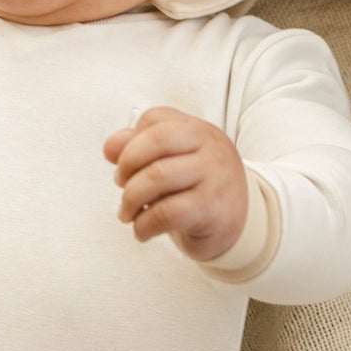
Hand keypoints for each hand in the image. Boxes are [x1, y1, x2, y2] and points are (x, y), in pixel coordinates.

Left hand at [102, 108, 247, 260]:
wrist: (241, 224)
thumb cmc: (199, 189)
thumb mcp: (173, 162)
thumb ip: (139, 147)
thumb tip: (109, 147)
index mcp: (199, 130)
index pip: (155, 119)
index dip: (129, 142)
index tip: (124, 165)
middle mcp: (211, 147)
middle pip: (156, 140)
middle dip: (126, 165)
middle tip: (121, 185)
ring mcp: (214, 176)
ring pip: (157, 177)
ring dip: (130, 199)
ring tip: (128, 213)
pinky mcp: (212, 209)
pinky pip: (165, 213)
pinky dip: (143, 225)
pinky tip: (143, 230)